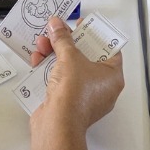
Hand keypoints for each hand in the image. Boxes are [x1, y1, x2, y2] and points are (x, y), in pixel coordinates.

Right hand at [31, 16, 123, 131]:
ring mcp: (84, 98)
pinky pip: (60, 82)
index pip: (108, 50)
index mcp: (112, 77)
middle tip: (58, 32)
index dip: (95, 36)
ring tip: (42, 43)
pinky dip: (49, 70)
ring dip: (55, 55)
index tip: (82, 26)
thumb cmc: (74, 92)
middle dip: (68, 44)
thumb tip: (56, 24)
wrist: (57, 124)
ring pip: (70, 69)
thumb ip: (62, 39)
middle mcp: (101, 88)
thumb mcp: (69, 57)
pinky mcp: (68, 105)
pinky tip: (37, 59)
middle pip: (85, 58)